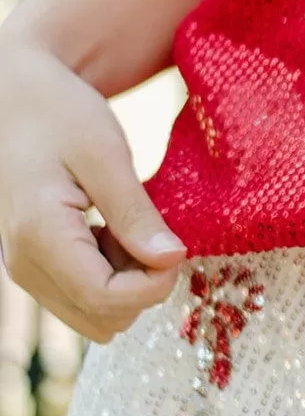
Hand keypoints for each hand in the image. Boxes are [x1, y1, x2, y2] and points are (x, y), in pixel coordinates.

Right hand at [0, 33, 187, 342]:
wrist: (10, 96)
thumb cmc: (56, 112)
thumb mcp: (104, 152)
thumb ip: (135, 212)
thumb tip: (171, 259)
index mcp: (40, 237)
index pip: (107, 300)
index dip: (155, 285)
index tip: (177, 246)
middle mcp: (25, 266)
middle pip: (103, 319)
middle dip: (142, 286)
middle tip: (152, 232)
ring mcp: (25, 269)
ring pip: (94, 314)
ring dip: (127, 283)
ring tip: (129, 226)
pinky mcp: (34, 264)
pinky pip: (81, 296)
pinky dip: (109, 274)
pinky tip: (112, 230)